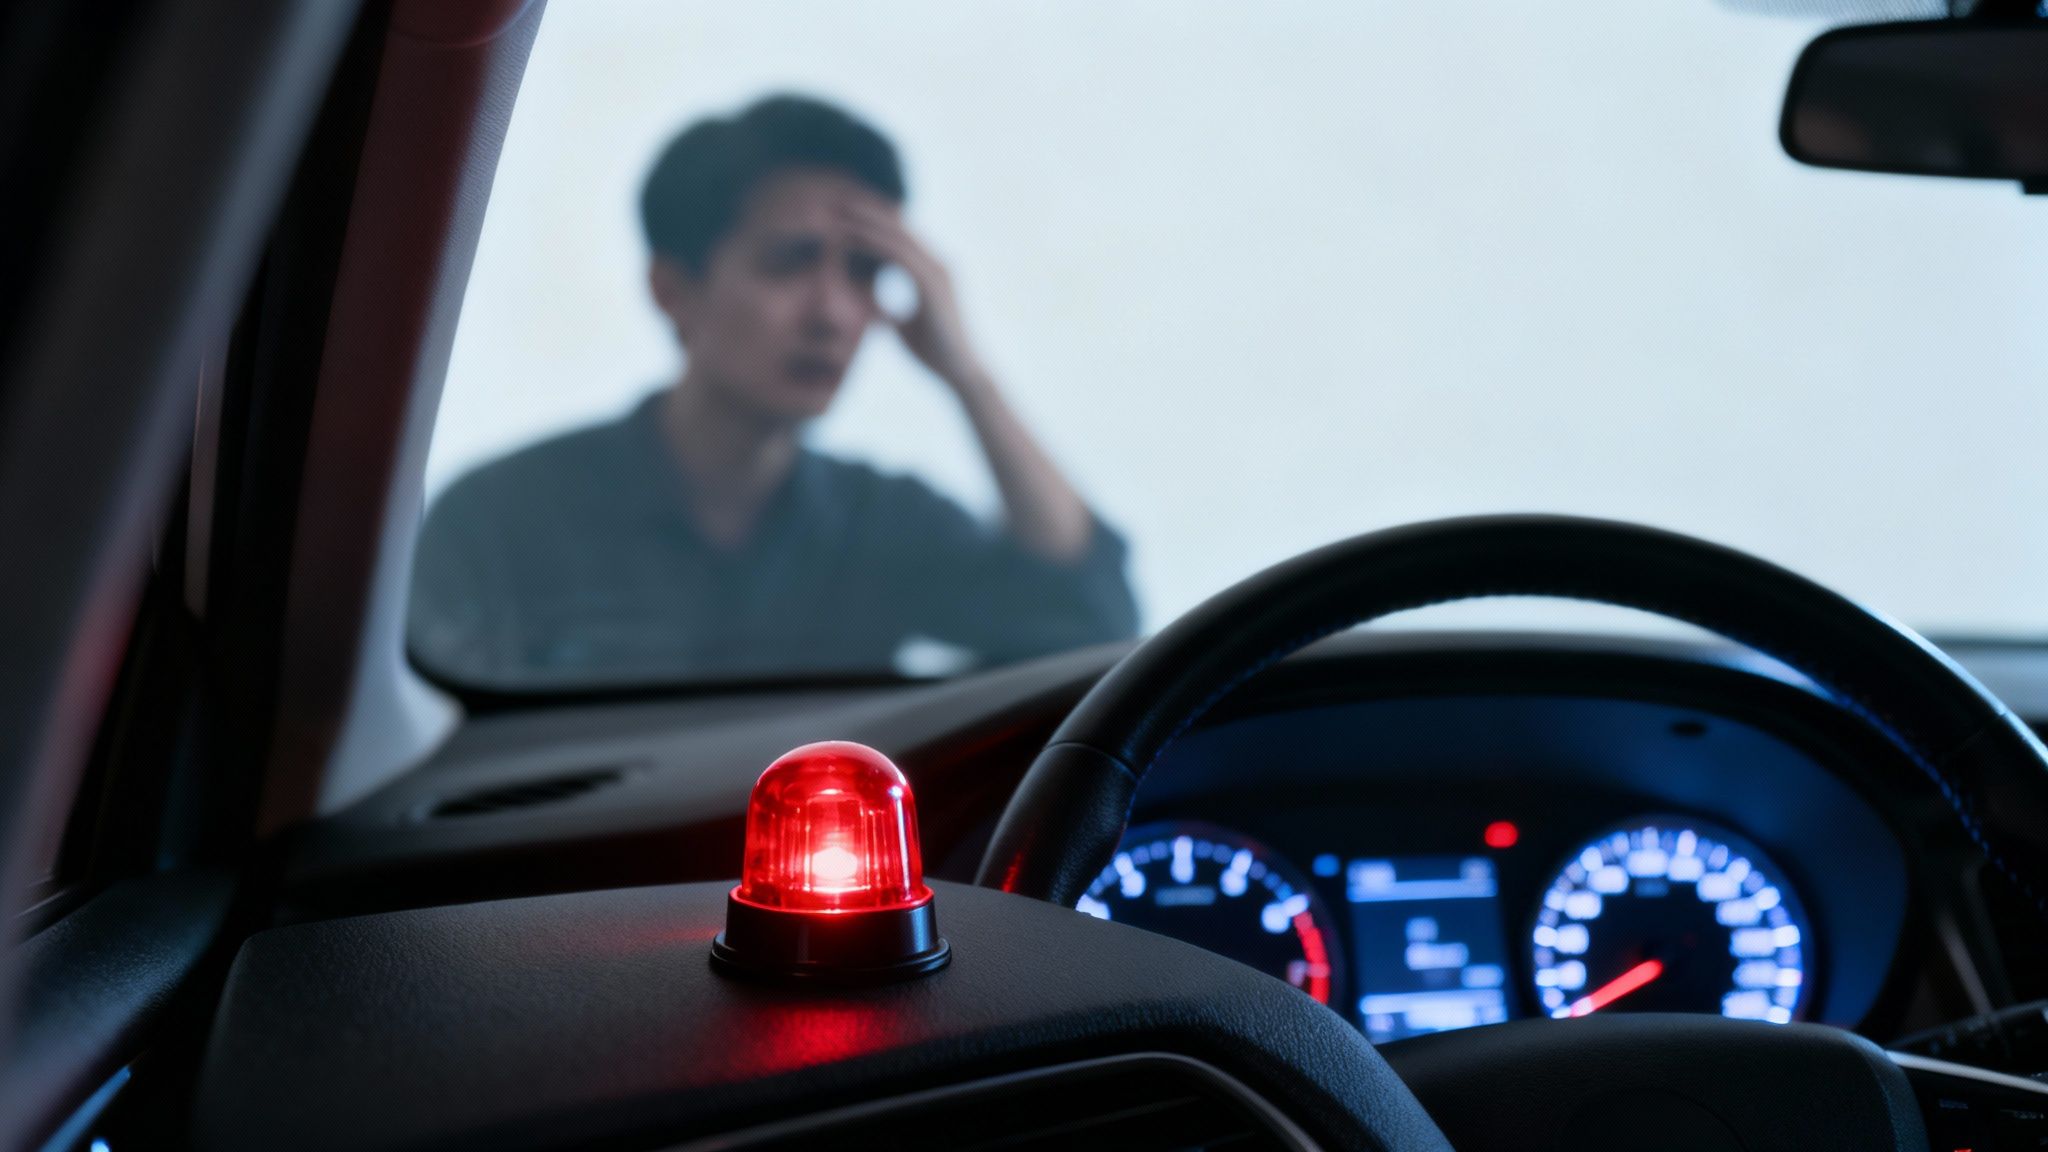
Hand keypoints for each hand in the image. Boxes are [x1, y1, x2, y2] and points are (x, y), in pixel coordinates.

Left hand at [839, 202, 986, 391]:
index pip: (900, 241)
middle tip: (838, 203)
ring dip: (867, 222)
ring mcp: (938, 271)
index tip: (846, 218)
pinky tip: (851, 237)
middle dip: (868, 214)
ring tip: (840, 213)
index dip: (874, 226)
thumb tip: (873, 313)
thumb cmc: (935, 354)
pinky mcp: (933, 284)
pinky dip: (874, 243)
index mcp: (932, 273)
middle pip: (899, 230)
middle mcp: (938, 265)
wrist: (959, 373)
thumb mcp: (904, 328)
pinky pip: (900, 255)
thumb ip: (890, 313)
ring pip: (898, 237)